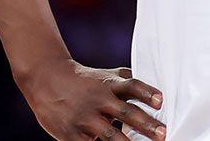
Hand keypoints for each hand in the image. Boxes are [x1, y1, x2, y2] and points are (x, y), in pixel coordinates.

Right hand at [17, 58, 165, 139]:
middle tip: (163, 133)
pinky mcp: (71, 133)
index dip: (147, 92)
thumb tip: (155, 89)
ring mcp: (85, 117)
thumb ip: (127, 81)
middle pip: (126, 111)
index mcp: (110, 84)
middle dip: (146, 124)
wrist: (46, 80)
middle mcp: (99, 99)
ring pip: (110, 133)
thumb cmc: (84, 80)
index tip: (160, 101)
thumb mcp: (106, 75)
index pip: (132, 85)